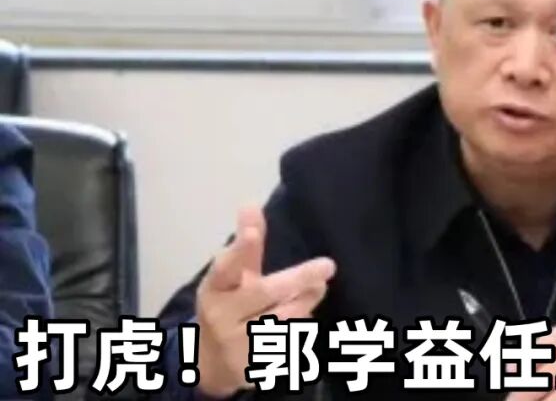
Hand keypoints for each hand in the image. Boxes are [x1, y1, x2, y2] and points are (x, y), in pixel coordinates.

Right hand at [194, 207, 336, 396]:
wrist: (211, 363)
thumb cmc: (229, 307)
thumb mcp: (232, 278)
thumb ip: (246, 246)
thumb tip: (250, 204)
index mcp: (215, 288)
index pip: (226, 267)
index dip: (240, 249)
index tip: (252, 233)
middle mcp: (221, 316)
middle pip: (264, 292)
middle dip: (299, 278)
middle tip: (328, 266)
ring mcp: (236, 344)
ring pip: (286, 316)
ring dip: (305, 301)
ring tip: (314, 289)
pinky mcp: (254, 367)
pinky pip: (292, 341)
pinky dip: (301, 327)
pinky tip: (299, 321)